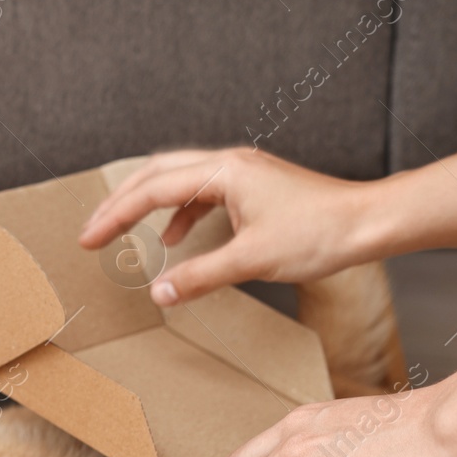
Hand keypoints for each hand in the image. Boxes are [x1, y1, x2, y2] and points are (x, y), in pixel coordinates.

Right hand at [78, 148, 377, 305]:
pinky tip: (175, 237)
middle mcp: (229, 163)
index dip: (115, 216)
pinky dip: (180, 213)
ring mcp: (243, 173)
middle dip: (121, 202)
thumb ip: (199, 275)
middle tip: (92, 230)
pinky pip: (202, 193)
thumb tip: (158, 292)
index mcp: (223, 171)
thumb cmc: (319, 235)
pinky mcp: (254, 187)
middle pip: (157, 174)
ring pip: (179, 180)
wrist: (368, 223)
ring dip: (147, 205)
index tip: (88, 239)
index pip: (153, 189)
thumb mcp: (252, 260)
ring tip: (122, 231)